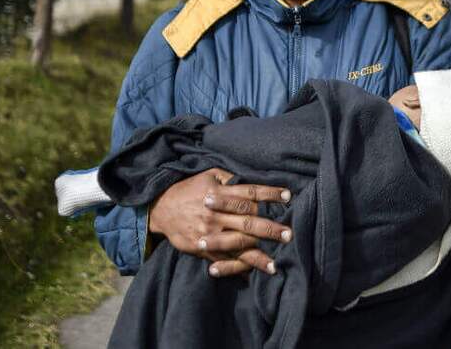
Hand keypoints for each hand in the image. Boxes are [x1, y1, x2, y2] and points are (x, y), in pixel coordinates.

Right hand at [148, 168, 291, 276]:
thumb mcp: (209, 175)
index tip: (289, 196)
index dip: (270, 193)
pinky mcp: (203, 249)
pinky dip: (238, 268)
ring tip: (276, 263)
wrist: (161, 209)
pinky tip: (252, 274)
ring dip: (257, 255)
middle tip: (288, 234)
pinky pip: (223, 260)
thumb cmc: (190, 189)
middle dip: (270, 229)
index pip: (250, 193)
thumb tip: (254, 180)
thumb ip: (231, 178)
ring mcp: (210, 234)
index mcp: (220, 194)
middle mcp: (217, 215)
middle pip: (248, 221)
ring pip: (238, 245)